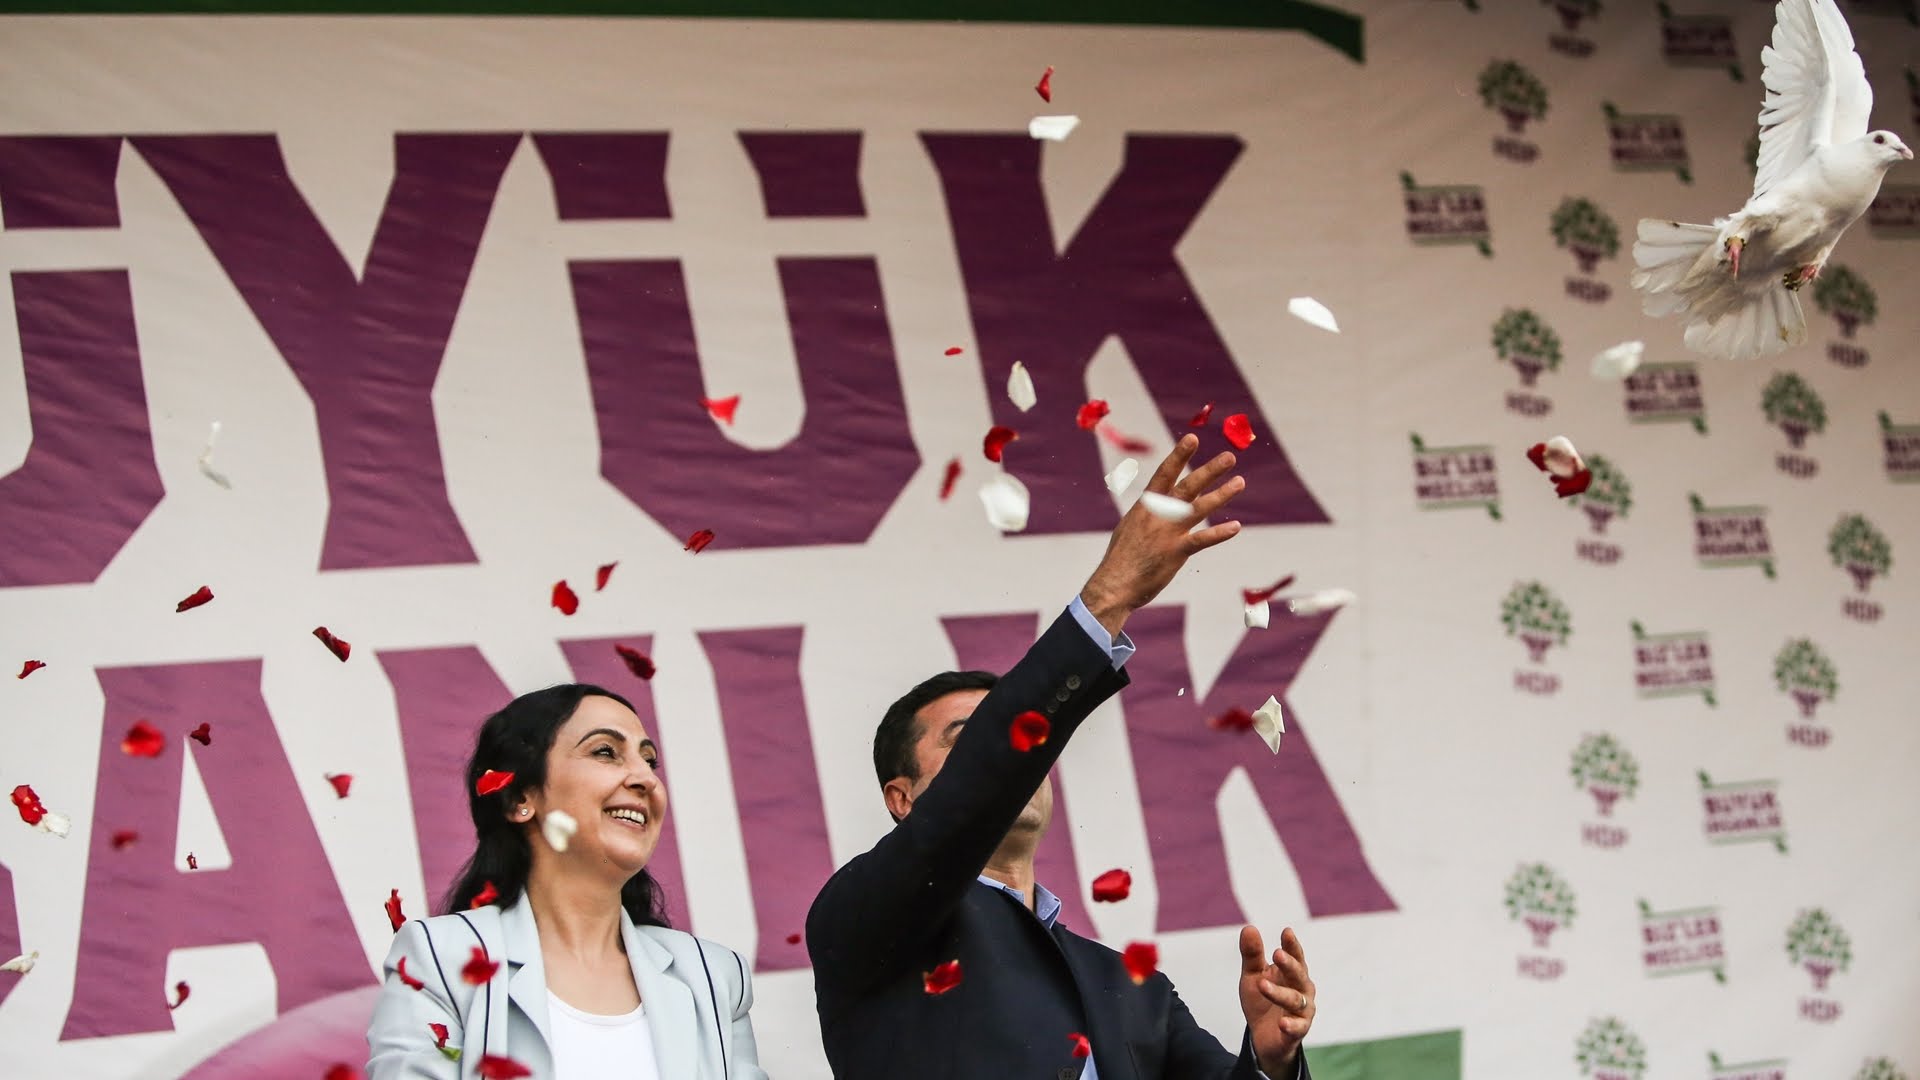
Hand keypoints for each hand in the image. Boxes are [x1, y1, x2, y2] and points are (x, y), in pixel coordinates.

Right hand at [1079, 434, 1243, 636]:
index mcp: (1145, 505)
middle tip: (1229, 456)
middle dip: (1209, 470)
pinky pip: (1202, 540)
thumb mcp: (1129, 527)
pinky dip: (1219, 533)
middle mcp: (1158, 514)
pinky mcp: (1176, 552)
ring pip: (1199, 508)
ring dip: (1221, 494)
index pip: (1165, 473)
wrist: (1114, 584)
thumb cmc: (1120, 557)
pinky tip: (1236, 527)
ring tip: (1240, 481)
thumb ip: (1146, 512)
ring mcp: (1168, 532)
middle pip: (1188, 486)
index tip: (1192, 438)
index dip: (1179, 455)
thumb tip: (1154, 501)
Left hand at [1237, 926, 1314, 1075]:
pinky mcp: (1297, 1031)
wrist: (1262, 1036)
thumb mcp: (1253, 976)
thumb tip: (1249, 927)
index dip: (1292, 945)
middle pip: (1299, 975)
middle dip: (1289, 965)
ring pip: (1295, 1000)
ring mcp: (1302, 1011)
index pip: (1296, 957)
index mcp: (1292, 974)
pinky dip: (1291, 1025)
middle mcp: (1302, 990)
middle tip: (1277, 954)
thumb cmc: (1262, 1000)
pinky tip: (1282, 1022)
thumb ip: (1252, 955)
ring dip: (1280, 993)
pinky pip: (1298, 1028)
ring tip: (1262, 985)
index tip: (1286, 932)